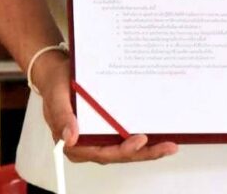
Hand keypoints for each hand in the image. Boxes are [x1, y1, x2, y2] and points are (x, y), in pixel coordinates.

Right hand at [34, 51, 178, 163]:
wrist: (58, 72)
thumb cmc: (56, 85)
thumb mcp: (56, 97)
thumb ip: (63, 117)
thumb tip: (70, 137)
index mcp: (75, 143)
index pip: (102, 153)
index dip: (123, 150)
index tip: (140, 141)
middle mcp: (89, 144)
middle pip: (119, 154)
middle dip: (145, 153)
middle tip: (167, 146)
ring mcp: (100, 136)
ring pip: (126, 148)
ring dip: (148, 148)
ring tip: (169, 144)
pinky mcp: (108, 127)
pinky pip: (126, 135)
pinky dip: (143, 136)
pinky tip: (159, 133)